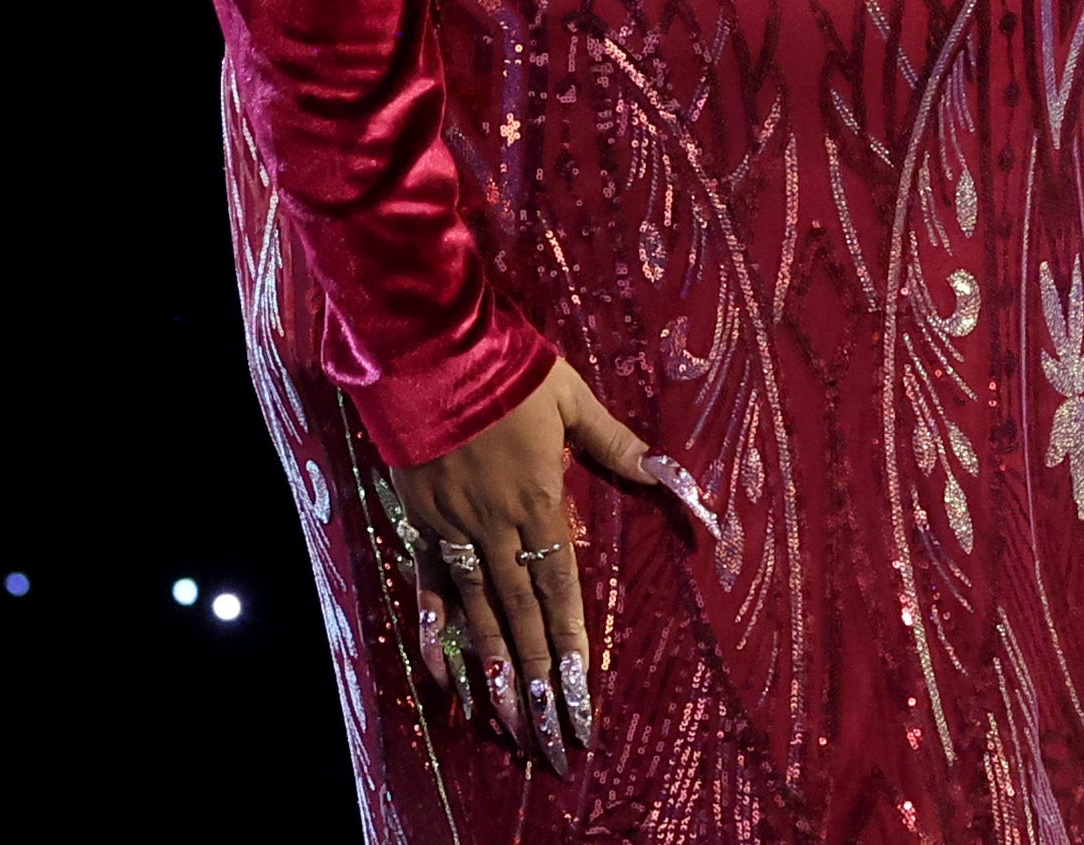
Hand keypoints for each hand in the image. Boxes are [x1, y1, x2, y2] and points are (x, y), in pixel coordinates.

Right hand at [388, 358, 668, 770]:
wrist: (425, 348)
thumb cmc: (505, 367)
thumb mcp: (570, 397)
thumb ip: (614, 442)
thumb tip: (666, 471)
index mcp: (538, 498)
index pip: (561, 585)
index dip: (569, 642)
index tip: (580, 693)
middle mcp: (495, 526)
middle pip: (520, 614)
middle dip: (537, 678)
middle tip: (550, 736)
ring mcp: (451, 527)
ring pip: (476, 612)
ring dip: (494, 670)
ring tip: (508, 722)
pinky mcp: (417, 519)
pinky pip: (426, 585)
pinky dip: (436, 630)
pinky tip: (446, 673)